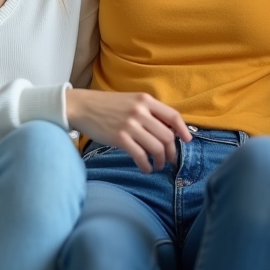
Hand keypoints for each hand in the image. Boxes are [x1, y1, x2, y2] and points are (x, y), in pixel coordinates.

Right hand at [66, 89, 191, 173]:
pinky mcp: (120, 138)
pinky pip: (140, 156)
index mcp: (145, 100)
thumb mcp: (131, 101)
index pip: (173, 116)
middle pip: (167, 136)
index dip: (183, 130)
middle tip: (169, 160)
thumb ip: (148, 111)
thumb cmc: (107, 105)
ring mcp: (130, 125)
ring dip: (160, 161)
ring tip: (158, 166)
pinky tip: (145, 169)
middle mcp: (140, 111)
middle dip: (171, 152)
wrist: (82, 106)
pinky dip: (146, 166)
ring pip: (156, 148)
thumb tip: (167, 130)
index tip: (187, 140)